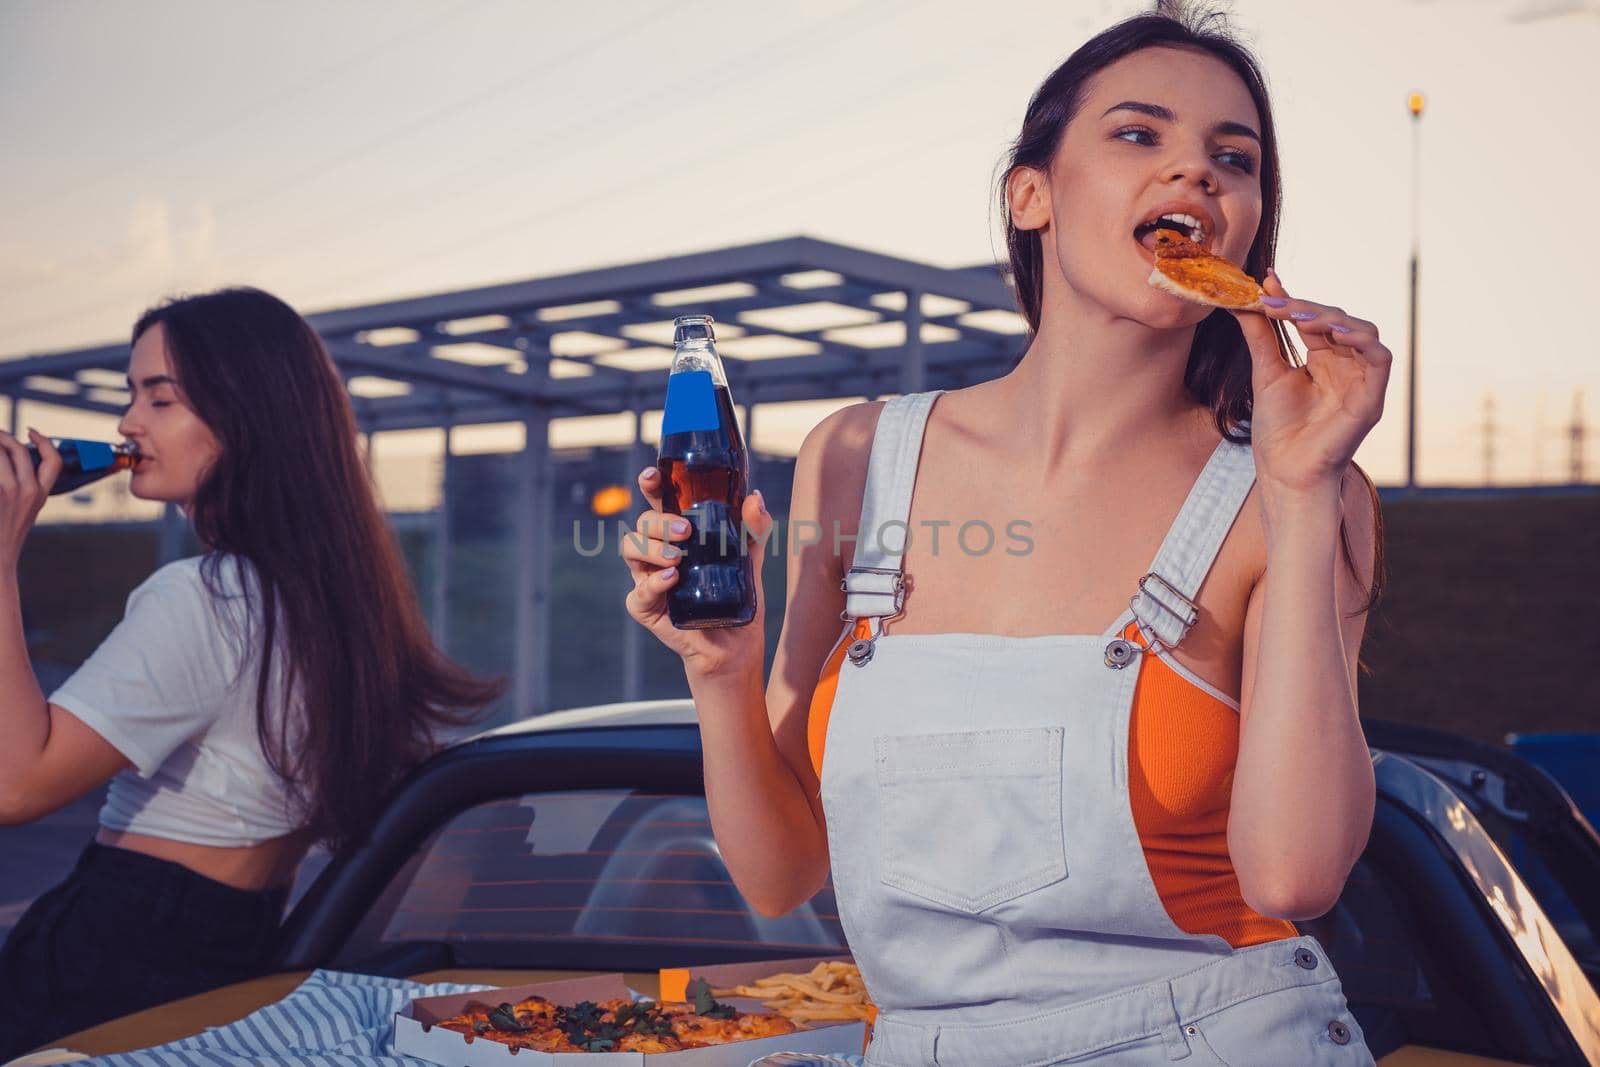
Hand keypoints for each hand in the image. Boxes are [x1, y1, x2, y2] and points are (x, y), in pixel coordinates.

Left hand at [0, 429, 59, 566]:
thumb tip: (12, 461)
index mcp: (42, 494)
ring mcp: (11, 492)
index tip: (31, 432)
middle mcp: (29, 491)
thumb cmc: (6, 533)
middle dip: (4, 436)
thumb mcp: (25, 509)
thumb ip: (25, 486)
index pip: (53, 460)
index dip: (44, 440)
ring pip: (2, 455)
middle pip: (19, 450)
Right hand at [622, 466, 775, 679]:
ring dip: (651, 548)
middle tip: (685, 532)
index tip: (653, 475)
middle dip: (658, 521)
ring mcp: (648, 578)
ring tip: (678, 558)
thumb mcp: (752, 558)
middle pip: (642, 523)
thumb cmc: (738, 595)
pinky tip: (672, 579)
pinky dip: (654, 583)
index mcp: (678, 534)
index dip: (651, 485)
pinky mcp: (646, 607)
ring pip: (630, 549)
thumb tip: (754, 497)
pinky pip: (638, 591)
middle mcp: (658, 551)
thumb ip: (754, 529)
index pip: (658, 501)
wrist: (737, 643)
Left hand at [1229, 269, 1392, 495]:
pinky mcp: (1373, 397)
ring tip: (1300, 318)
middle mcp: (1346, 364)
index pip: (1314, 318)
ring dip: (1333, 319)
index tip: (1267, 283)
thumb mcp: (1266, 372)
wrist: (1284, 470)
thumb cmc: (1277, 428)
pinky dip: (1362, 341)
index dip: (1294, 300)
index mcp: (1324, 358)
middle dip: (1306, 308)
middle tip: (1275, 303)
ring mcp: (1362, 380)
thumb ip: (1261, 335)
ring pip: (1363, 331)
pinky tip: (1335, 334)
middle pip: (1338, 319)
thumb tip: (1244, 299)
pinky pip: (1381, 358)